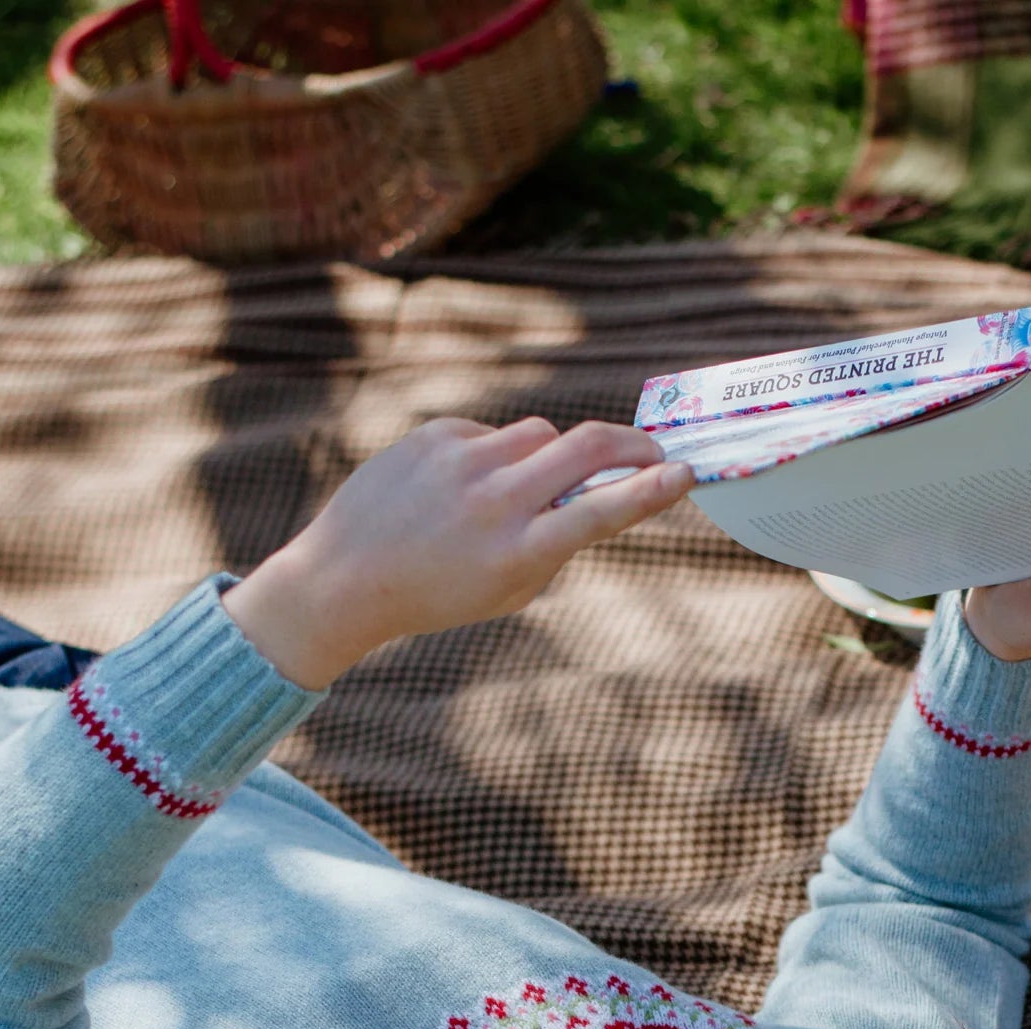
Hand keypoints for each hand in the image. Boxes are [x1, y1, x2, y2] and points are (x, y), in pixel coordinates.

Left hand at [222, 416, 693, 687]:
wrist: (347, 577)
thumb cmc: (439, 593)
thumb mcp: (508, 590)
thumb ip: (557, 545)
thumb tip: (599, 494)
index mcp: (518, 553)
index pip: (601, 511)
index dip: (651, 490)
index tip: (683, 474)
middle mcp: (495, 502)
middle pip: (588, 445)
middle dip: (631, 444)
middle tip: (650, 451)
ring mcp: (463, 462)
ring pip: (541, 433)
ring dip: (551, 456)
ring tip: (520, 491)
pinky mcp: (436, 436)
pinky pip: (492, 434)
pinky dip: (494, 457)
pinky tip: (460, 490)